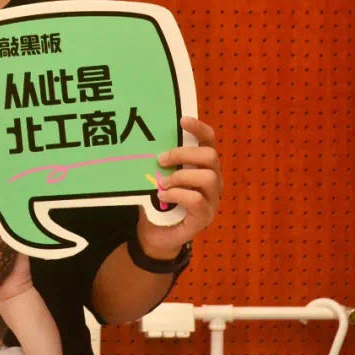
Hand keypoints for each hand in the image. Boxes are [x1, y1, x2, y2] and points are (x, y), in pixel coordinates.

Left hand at [136, 116, 222, 259]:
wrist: (155, 234)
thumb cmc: (157, 201)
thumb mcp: (157, 176)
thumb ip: (159, 163)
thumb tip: (142, 143)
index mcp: (202, 166)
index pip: (209, 141)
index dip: (199, 128)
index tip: (182, 120)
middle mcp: (213, 180)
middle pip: (210, 156)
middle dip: (183, 154)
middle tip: (161, 159)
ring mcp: (212, 199)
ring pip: (208, 177)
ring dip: (181, 177)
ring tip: (163, 183)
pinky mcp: (205, 217)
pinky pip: (197, 200)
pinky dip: (177, 195)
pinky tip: (163, 196)